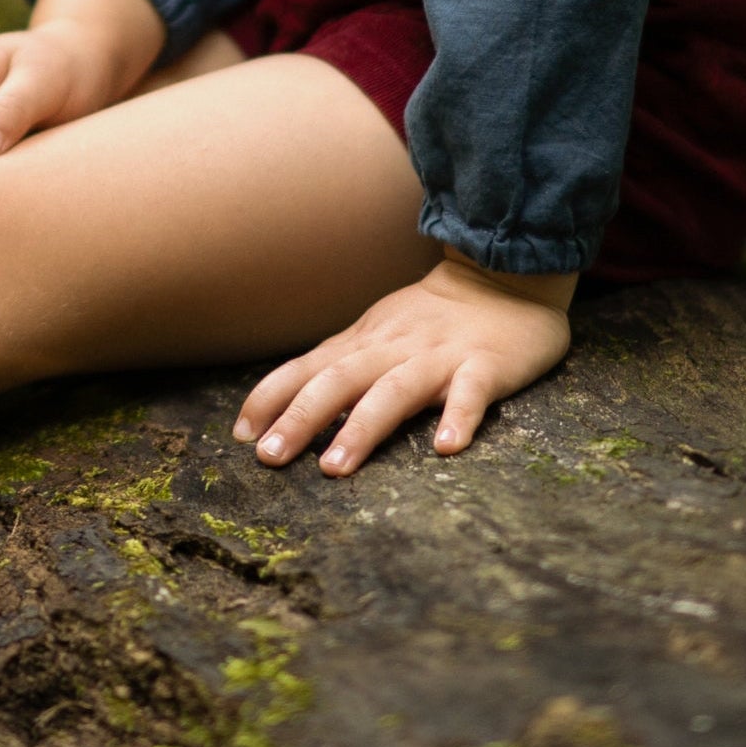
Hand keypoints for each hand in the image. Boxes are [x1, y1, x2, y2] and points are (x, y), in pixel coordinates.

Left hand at [234, 252, 575, 473]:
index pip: (308, 368)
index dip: (272, 398)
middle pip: (339, 380)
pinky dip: (459, 417)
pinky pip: (471, 391)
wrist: (503, 278)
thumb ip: (338, 366)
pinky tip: (447, 448)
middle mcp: (394, 348)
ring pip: (394, 391)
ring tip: (334, 467)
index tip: (242, 435)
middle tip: (269, 458)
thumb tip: (283, 407)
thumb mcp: (376, 334)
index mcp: (365, 342)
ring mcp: (440, 356)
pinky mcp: (486, 365)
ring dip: (361, 428)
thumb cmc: (431, 319)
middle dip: (301, 418)